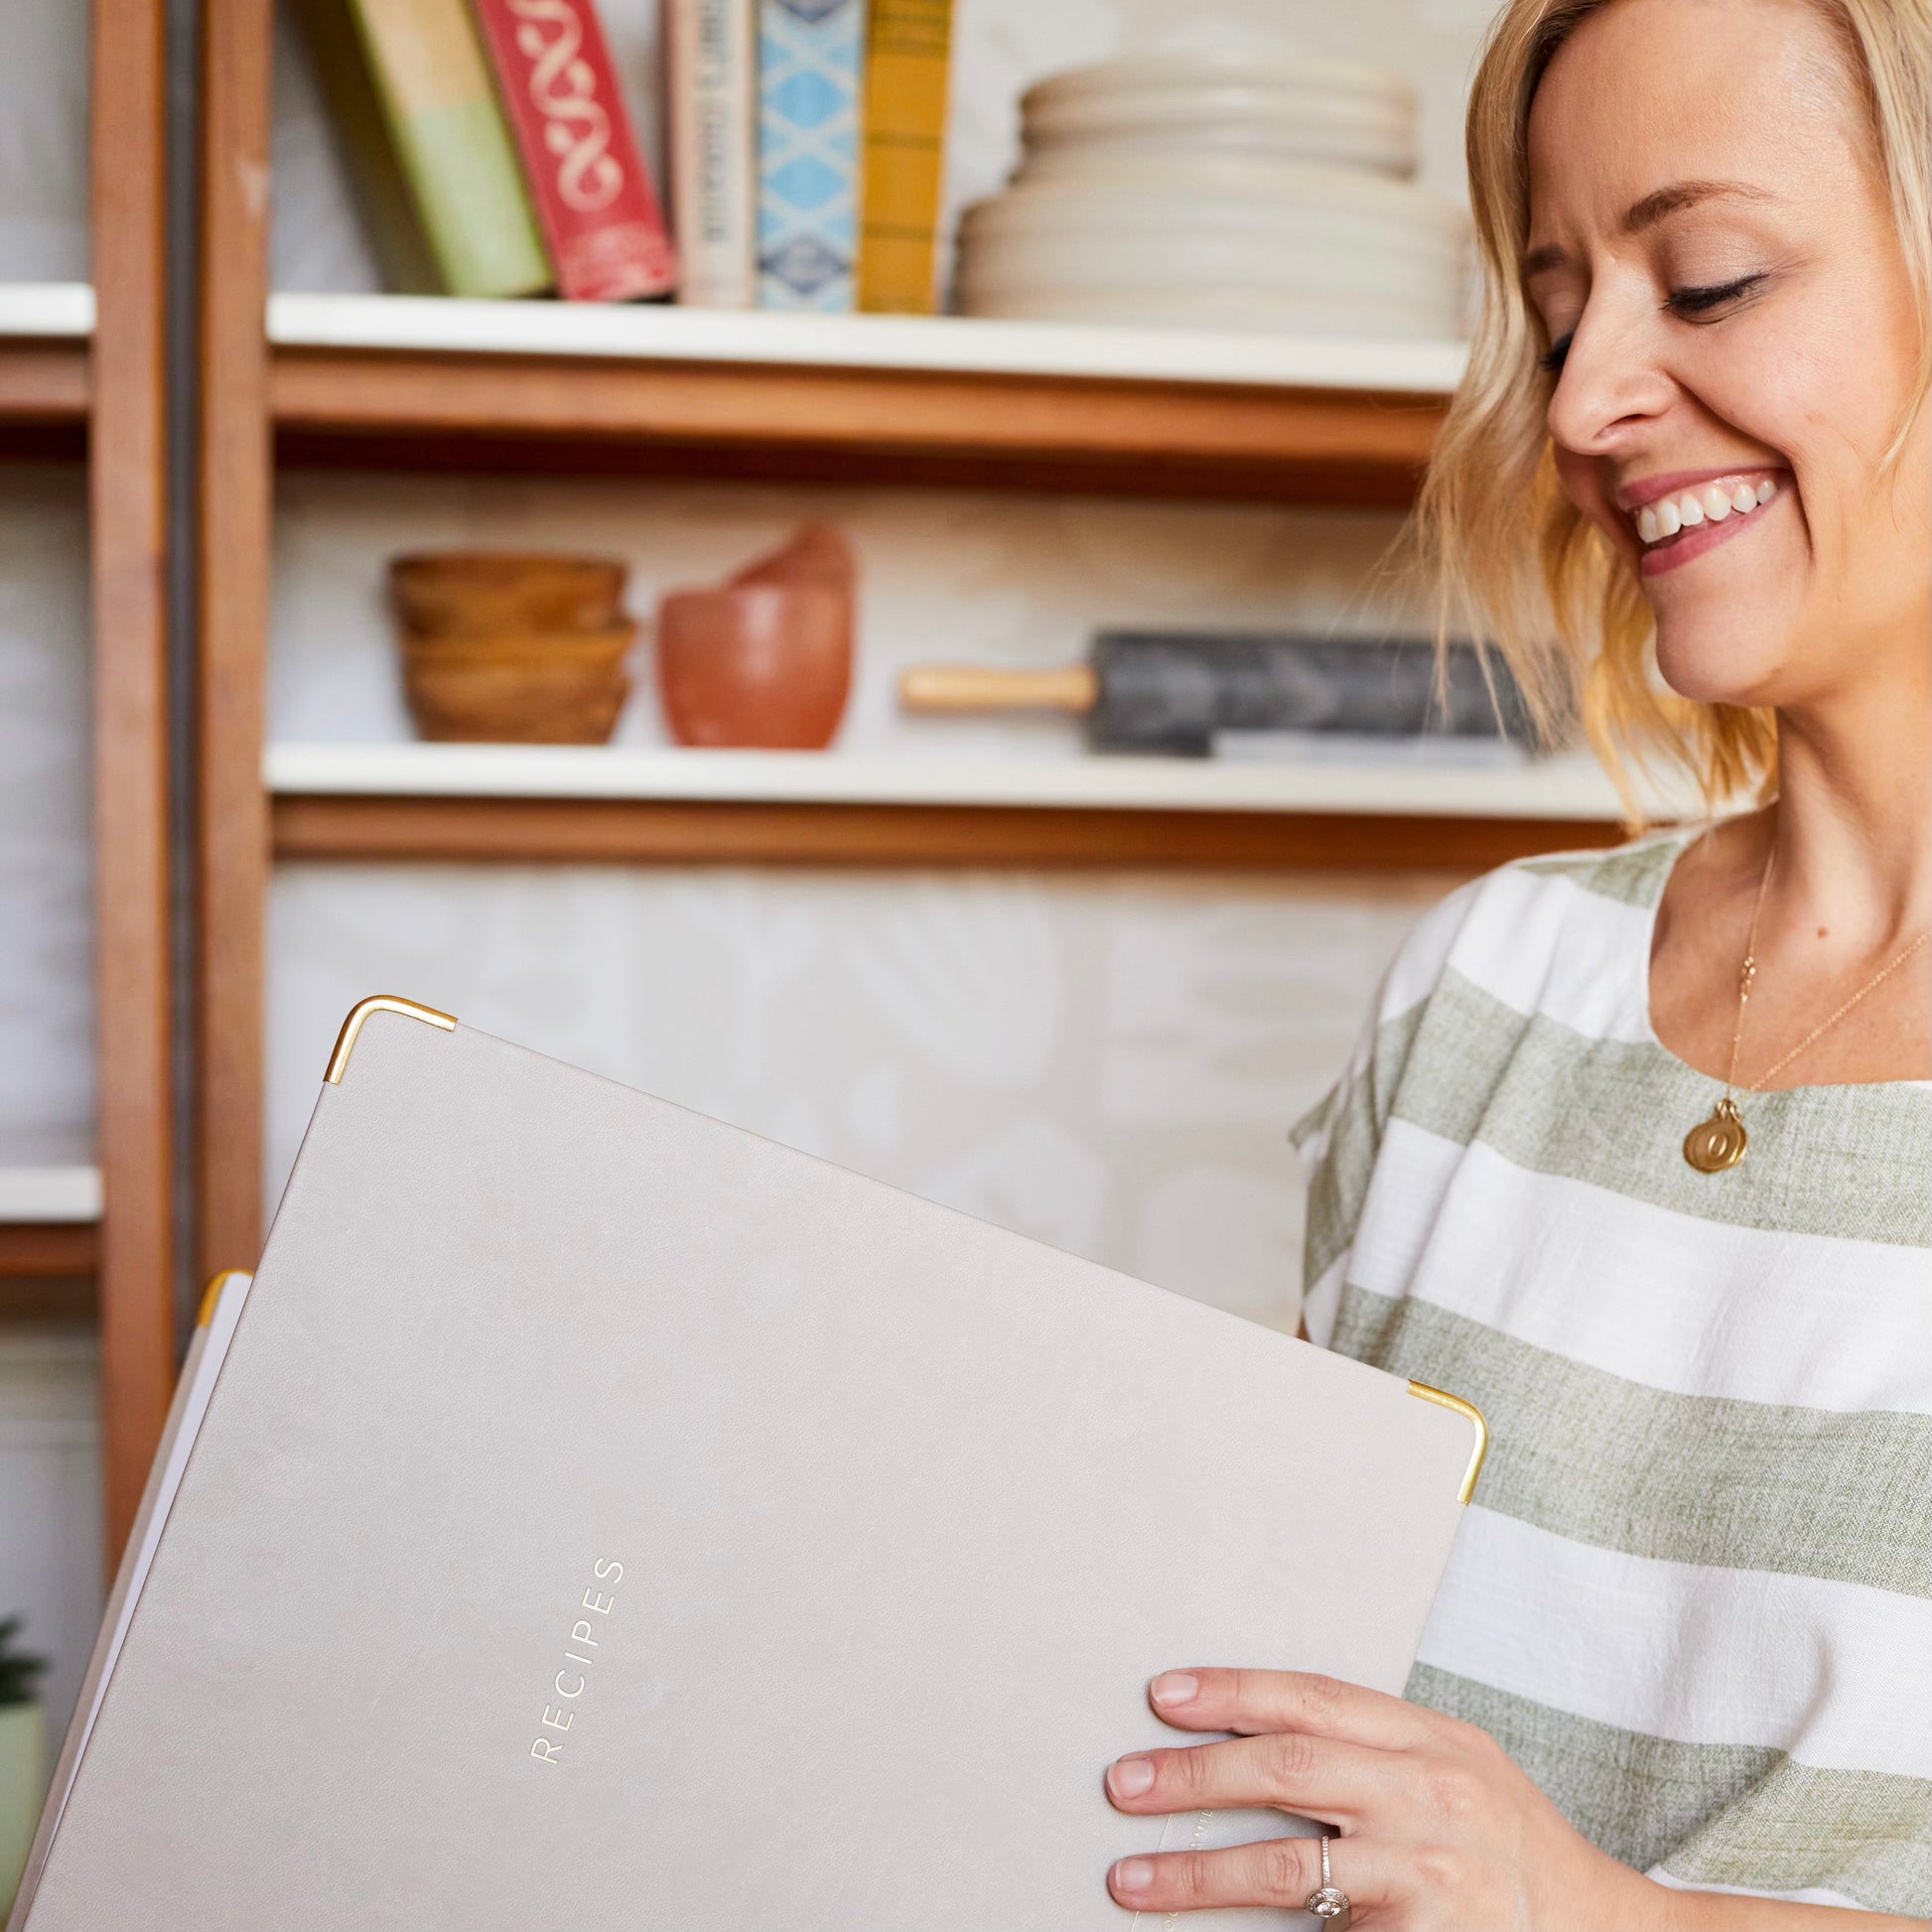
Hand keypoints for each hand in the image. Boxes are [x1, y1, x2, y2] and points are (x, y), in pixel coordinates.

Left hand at [1103, 1668, 1652, 1928]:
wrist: (1601, 1931)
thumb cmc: (1510, 1845)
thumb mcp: (1455, 1767)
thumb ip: (1371, 1747)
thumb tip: (1247, 1735)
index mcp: (1430, 1738)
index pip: (1313, 1698)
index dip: (1233, 1690)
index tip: (1162, 1695)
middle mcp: (1430, 1796)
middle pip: (1289, 1768)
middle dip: (1195, 1776)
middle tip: (1124, 1783)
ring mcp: (1429, 1875)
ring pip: (1292, 1868)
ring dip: (1200, 1874)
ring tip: (1133, 1878)